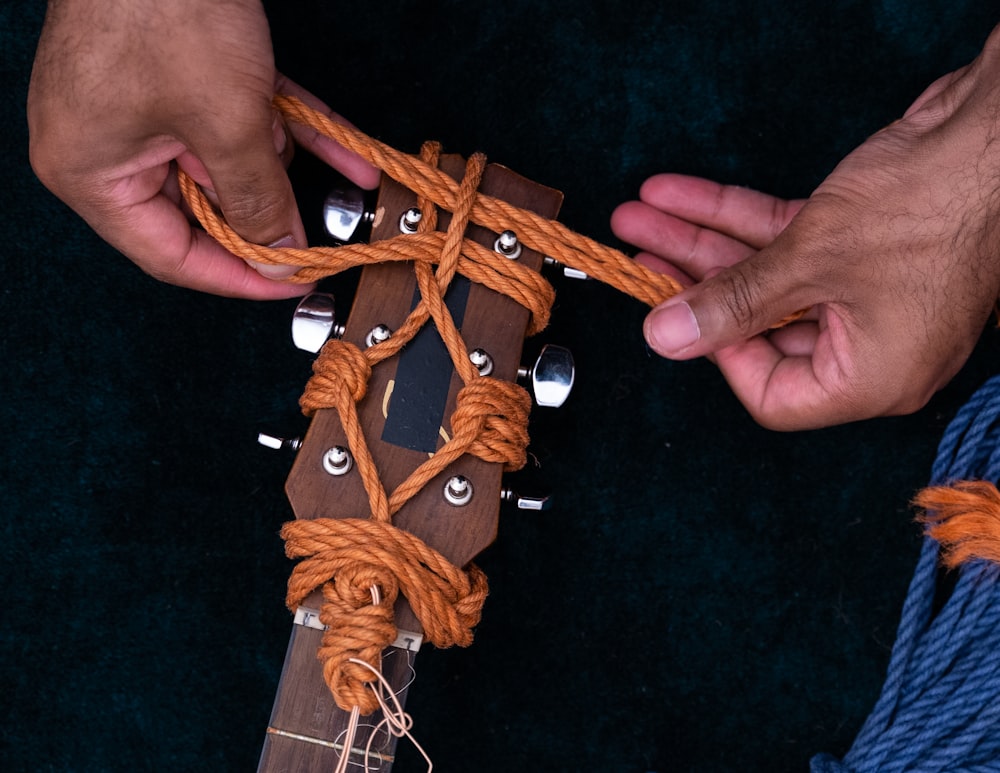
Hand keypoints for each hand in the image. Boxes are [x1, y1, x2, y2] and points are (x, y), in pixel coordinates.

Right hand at [27, 0, 379, 298]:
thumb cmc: (167, 10)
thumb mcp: (225, 125)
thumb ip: (256, 200)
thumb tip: (279, 255)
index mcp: (92, 174)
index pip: (170, 256)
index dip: (237, 277)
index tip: (292, 284)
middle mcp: (107, 149)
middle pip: (203, 210)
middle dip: (266, 202)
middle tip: (319, 226)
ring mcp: (140, 112)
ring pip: (227, 163)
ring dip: (275, 153)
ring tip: (299, 130)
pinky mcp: (173, 81)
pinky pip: (236, 124)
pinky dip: (289, 131)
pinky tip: (349, 154)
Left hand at [611, 24, 999, 429]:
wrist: (997, 128)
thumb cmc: (931, 207)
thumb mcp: (812, 261)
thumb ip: (733, 304)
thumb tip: (665, 338)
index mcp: (871, 377)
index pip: (771, 394)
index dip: (716, 353)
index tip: (674, 313)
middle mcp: (868, 344)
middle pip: (756, 325)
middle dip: (692, 281)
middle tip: (637, 255)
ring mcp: (865, 294)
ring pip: (764, 277)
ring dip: (702, 243)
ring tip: (640, 215)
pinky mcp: (860, 247)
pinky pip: (786, 243)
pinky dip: (736, 218)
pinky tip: (680, 193)